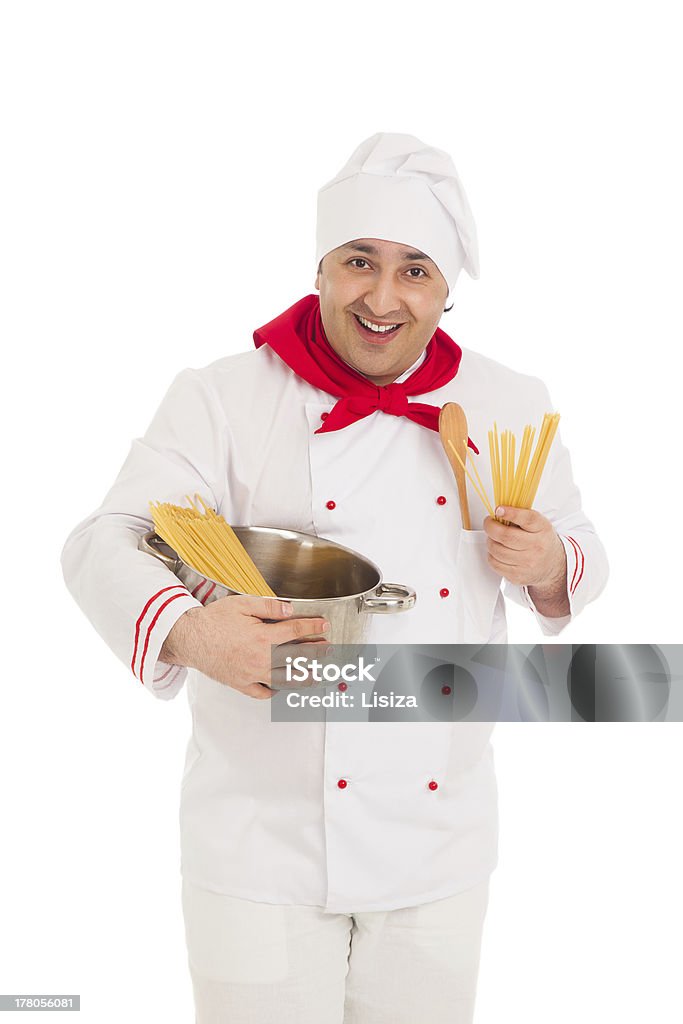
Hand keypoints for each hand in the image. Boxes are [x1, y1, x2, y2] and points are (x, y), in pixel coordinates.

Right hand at [159, 595, 329, 699]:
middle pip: (296, 658)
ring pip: (284, 679)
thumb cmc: (213, 621)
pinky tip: (282, 687)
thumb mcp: (242, 605)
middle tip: (328, 650)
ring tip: (316, 674)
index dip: (312, 628)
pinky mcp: (241, 684)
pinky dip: (274, 691)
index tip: (323, 626)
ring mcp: (251, 674)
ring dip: (303, 677)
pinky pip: (262, 693)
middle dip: (316, 653)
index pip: (294, 632)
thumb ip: (268, 607)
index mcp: (262, 637)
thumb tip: (289, 609)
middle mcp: (260, 659)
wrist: (189, 638)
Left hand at [483, 505, 566, 593]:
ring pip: (497, 550)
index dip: (510, 513)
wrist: (553, 565)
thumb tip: (498, 511)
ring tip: (494, 538)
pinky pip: (495, 563)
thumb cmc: (541, 541)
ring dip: (490, 541)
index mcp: (542, 529)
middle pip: (505, 536)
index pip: (527, 519)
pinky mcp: (518, 576)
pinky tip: (498, 551)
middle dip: (490, 527)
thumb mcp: (539, 524)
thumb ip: (521, 515)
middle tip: (489, 523)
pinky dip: (491, 555)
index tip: (499, 509)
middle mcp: (537, 546)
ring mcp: (528, 563)